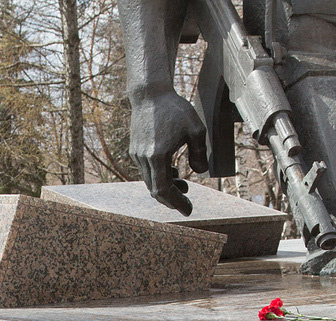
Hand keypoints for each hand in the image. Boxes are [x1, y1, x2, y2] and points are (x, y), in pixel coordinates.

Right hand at [128, 90, 208, 215]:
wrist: (150, 95)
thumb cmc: (174, 110)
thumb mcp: (196, 130)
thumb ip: (199, 154)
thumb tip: (199, 172)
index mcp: (157, 156)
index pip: (164, 190)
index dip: (176, 203)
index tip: (188, 210)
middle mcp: (144, 159)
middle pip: (155, 190)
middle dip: (172, 199)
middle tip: (187, 203)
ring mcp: (137, 155)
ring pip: (151, 181)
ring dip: (167, 186)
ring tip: (185, 185)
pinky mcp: (135, 151)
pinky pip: (147, 171)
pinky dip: (160, 176)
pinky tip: (173, 172)